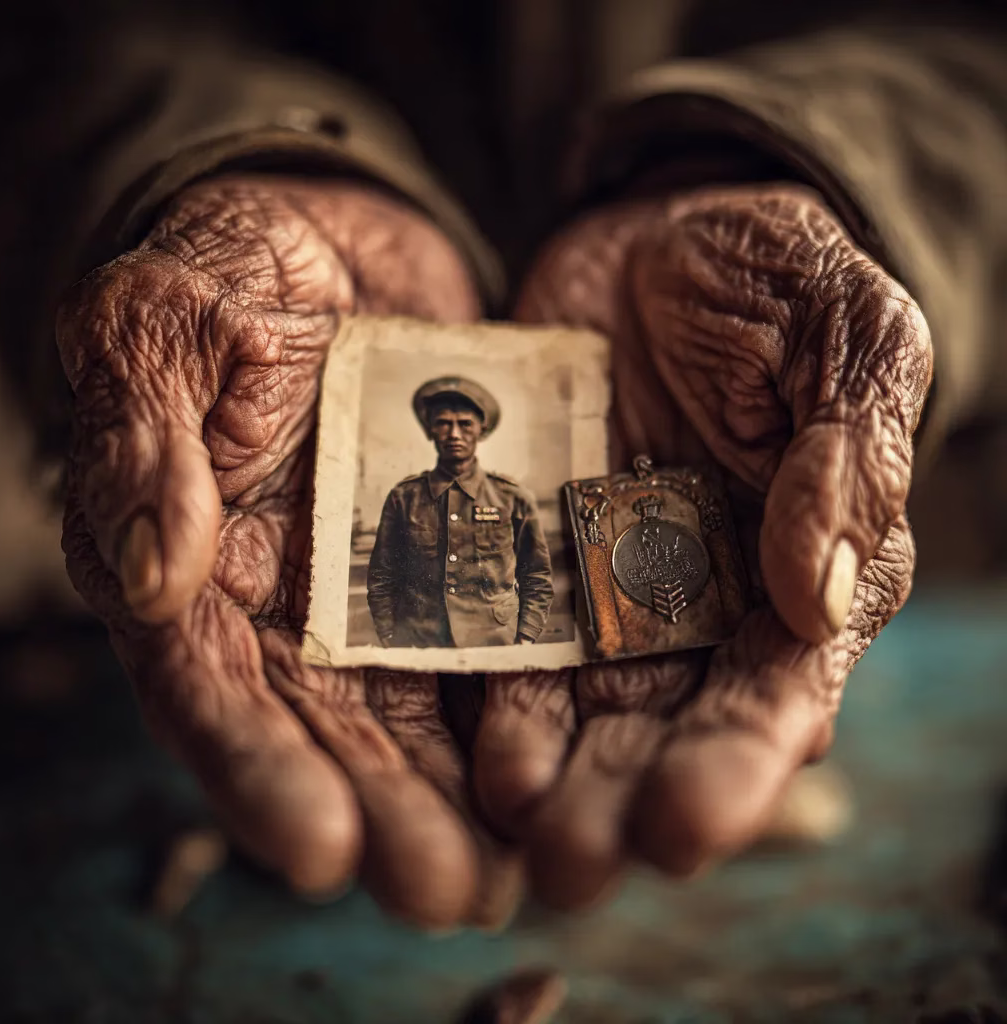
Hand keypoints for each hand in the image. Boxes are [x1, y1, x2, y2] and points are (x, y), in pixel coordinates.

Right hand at [57, 174, 518, 927]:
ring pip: (414, 701)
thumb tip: (152, 578)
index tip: (318, 847)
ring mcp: (375, 576)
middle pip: (325, 724)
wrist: (332, 238)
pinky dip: (522, 698)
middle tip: (446, 891)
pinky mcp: (458, 547)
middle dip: (382, 810)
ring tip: (519, 868)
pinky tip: (567, 761)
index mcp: (190, 558)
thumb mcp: (161, 327)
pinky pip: (494, 627)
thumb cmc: (223, 270)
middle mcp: (285, 595)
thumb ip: (143, 442)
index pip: (209, 684)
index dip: (256, 767)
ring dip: (458, 789)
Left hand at [470, 184, 931, 907]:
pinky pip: (499, 622)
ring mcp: (607, 579)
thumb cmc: (775, 281)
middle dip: (623, 795)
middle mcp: (703, 599)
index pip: (779, 689)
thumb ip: (848, 457)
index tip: (685, 820)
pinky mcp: (528, 544)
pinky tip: (453, 735)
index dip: (736, 761)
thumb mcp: (846, 339)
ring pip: (578, 698)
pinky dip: (479, 681)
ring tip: (507, 823)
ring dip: (546, 769)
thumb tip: (822, 589)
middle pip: (666, 721)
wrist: (659, 241)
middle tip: (574, 859)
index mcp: (804, 568)